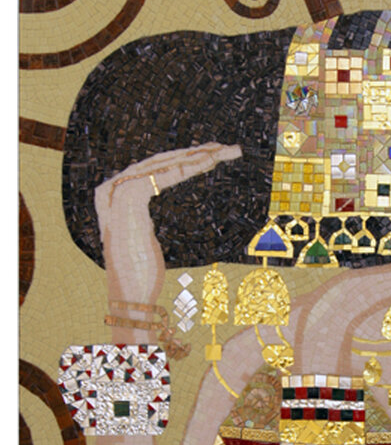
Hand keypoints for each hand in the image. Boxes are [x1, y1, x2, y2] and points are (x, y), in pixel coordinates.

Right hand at [95, 143, 241, 305]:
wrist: (130, 296)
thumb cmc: (140, 273)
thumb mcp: (142, 237)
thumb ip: (143, 220)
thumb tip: (151, 218)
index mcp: (113, 195)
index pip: (154, 169)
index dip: (184, 159)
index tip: (212, 154)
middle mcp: (110, 189)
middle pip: (160, 162)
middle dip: (196, 152)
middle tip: (227, 147)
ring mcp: (116, 192)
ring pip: (164, 164)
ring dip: (197, 156)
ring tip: (224, 151)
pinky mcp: (128, 199)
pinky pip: (162, 176)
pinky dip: (187, 168)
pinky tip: (209, 162)